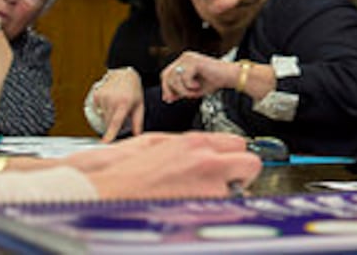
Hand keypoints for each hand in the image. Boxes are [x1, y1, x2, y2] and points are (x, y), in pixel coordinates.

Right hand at [72, 132, 261, 198]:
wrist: (105, 195)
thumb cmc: (123, 171)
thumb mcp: (156, 143)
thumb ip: (186, 145)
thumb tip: (204, 148)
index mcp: (195, 143)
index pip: (238, 143)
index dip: (235, 156)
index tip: (232, 164)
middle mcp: (207, 162)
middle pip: (251, 163)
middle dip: (241, 174)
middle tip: (227, 183)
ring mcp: (208, 187)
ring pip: (239, 191)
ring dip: (226, 195)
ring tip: (200, 200)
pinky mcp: (202, 210)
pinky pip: (222, 211)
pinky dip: (212, 212)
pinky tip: (192, 211)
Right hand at [91, 67, 144, 141]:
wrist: (125, 73)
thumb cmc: (134, 90)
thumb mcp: (139, 106)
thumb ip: (138, 122)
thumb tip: (137, 137)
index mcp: (124, 103)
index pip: (115, 122)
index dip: (110, 134)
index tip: (104, 143)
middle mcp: (112, 100)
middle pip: (108, 123)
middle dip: (114, 125)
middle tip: (121, 116)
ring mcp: (103, 97)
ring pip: (103, 117)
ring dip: (109, 116)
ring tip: (117, 106)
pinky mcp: (96, 95)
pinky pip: (98, 109)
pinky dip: (104, 110)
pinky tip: (110, 101)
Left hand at [162, 52, 233, 102]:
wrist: (229, 77)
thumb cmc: (214, 80)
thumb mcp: (192, 89)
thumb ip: (179, 91)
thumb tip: (168, 97)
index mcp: (184, 62)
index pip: (166, 74)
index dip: (166, 87)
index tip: (169, 98)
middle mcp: (185, 57)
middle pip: (167, 75)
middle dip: (173, 89)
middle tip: (183, 96)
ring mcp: (189, 58)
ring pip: (174, 78)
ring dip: (183, 90)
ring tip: (194, 91)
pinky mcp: (195, 61)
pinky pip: (184, 77)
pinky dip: (190, 86)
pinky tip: (198, 85)